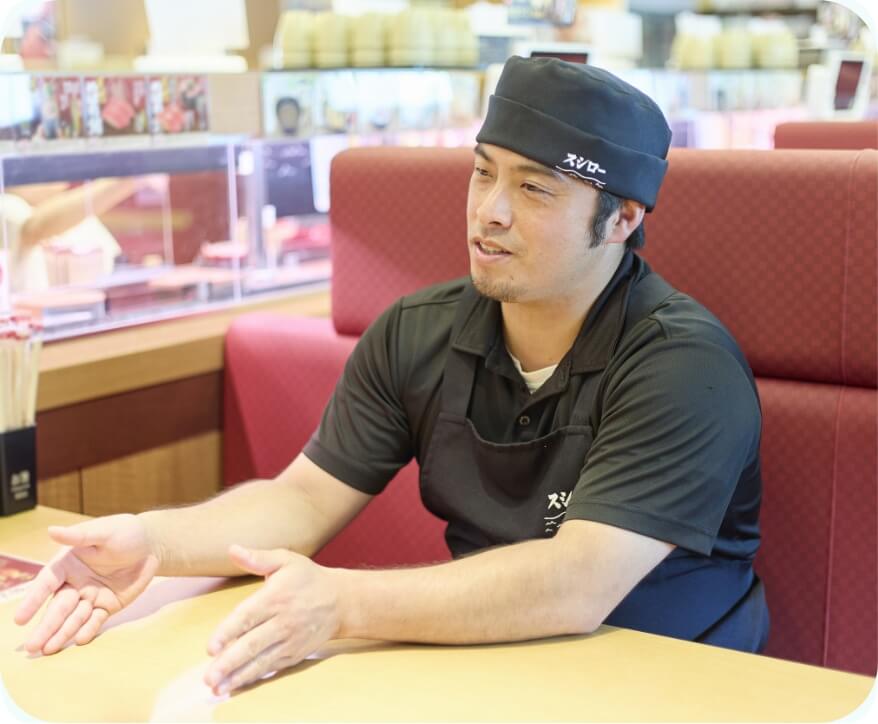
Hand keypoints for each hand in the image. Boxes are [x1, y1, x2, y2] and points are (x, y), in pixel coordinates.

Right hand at [14, 514, 158, 654]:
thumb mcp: (104, 531)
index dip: (33, 600)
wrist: (152, 545)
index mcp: (67, 563)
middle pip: (58, 607)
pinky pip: (96, 620)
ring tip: (48, 650)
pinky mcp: (107, 606)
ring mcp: (91, 596)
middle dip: (45, 626)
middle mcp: (75, 583)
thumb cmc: (125, 532)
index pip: (47, 583)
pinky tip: (80, 639)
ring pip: (73, 618)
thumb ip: (80, 535)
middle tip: (31, 646)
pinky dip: (88, 629)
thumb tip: (51, 530)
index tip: (19, 619)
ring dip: (61, 633)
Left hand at [204, 545, 340, 695]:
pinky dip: (253, 678)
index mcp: (276, 597)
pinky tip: (236, 685)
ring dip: (238, 675)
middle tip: (209, 677)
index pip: (248, 617)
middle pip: (253, 644)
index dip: (228, 632)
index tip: (211, 647)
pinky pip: (271, 668)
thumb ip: (258, 558)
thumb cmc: (308, 579)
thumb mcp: (286, 560)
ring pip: (261, 660)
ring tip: (218, 688)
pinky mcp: (294, 654)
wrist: (341, 601)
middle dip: (230, 661)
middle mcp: (283, 621)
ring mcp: (290, 640)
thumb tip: (232, 550)